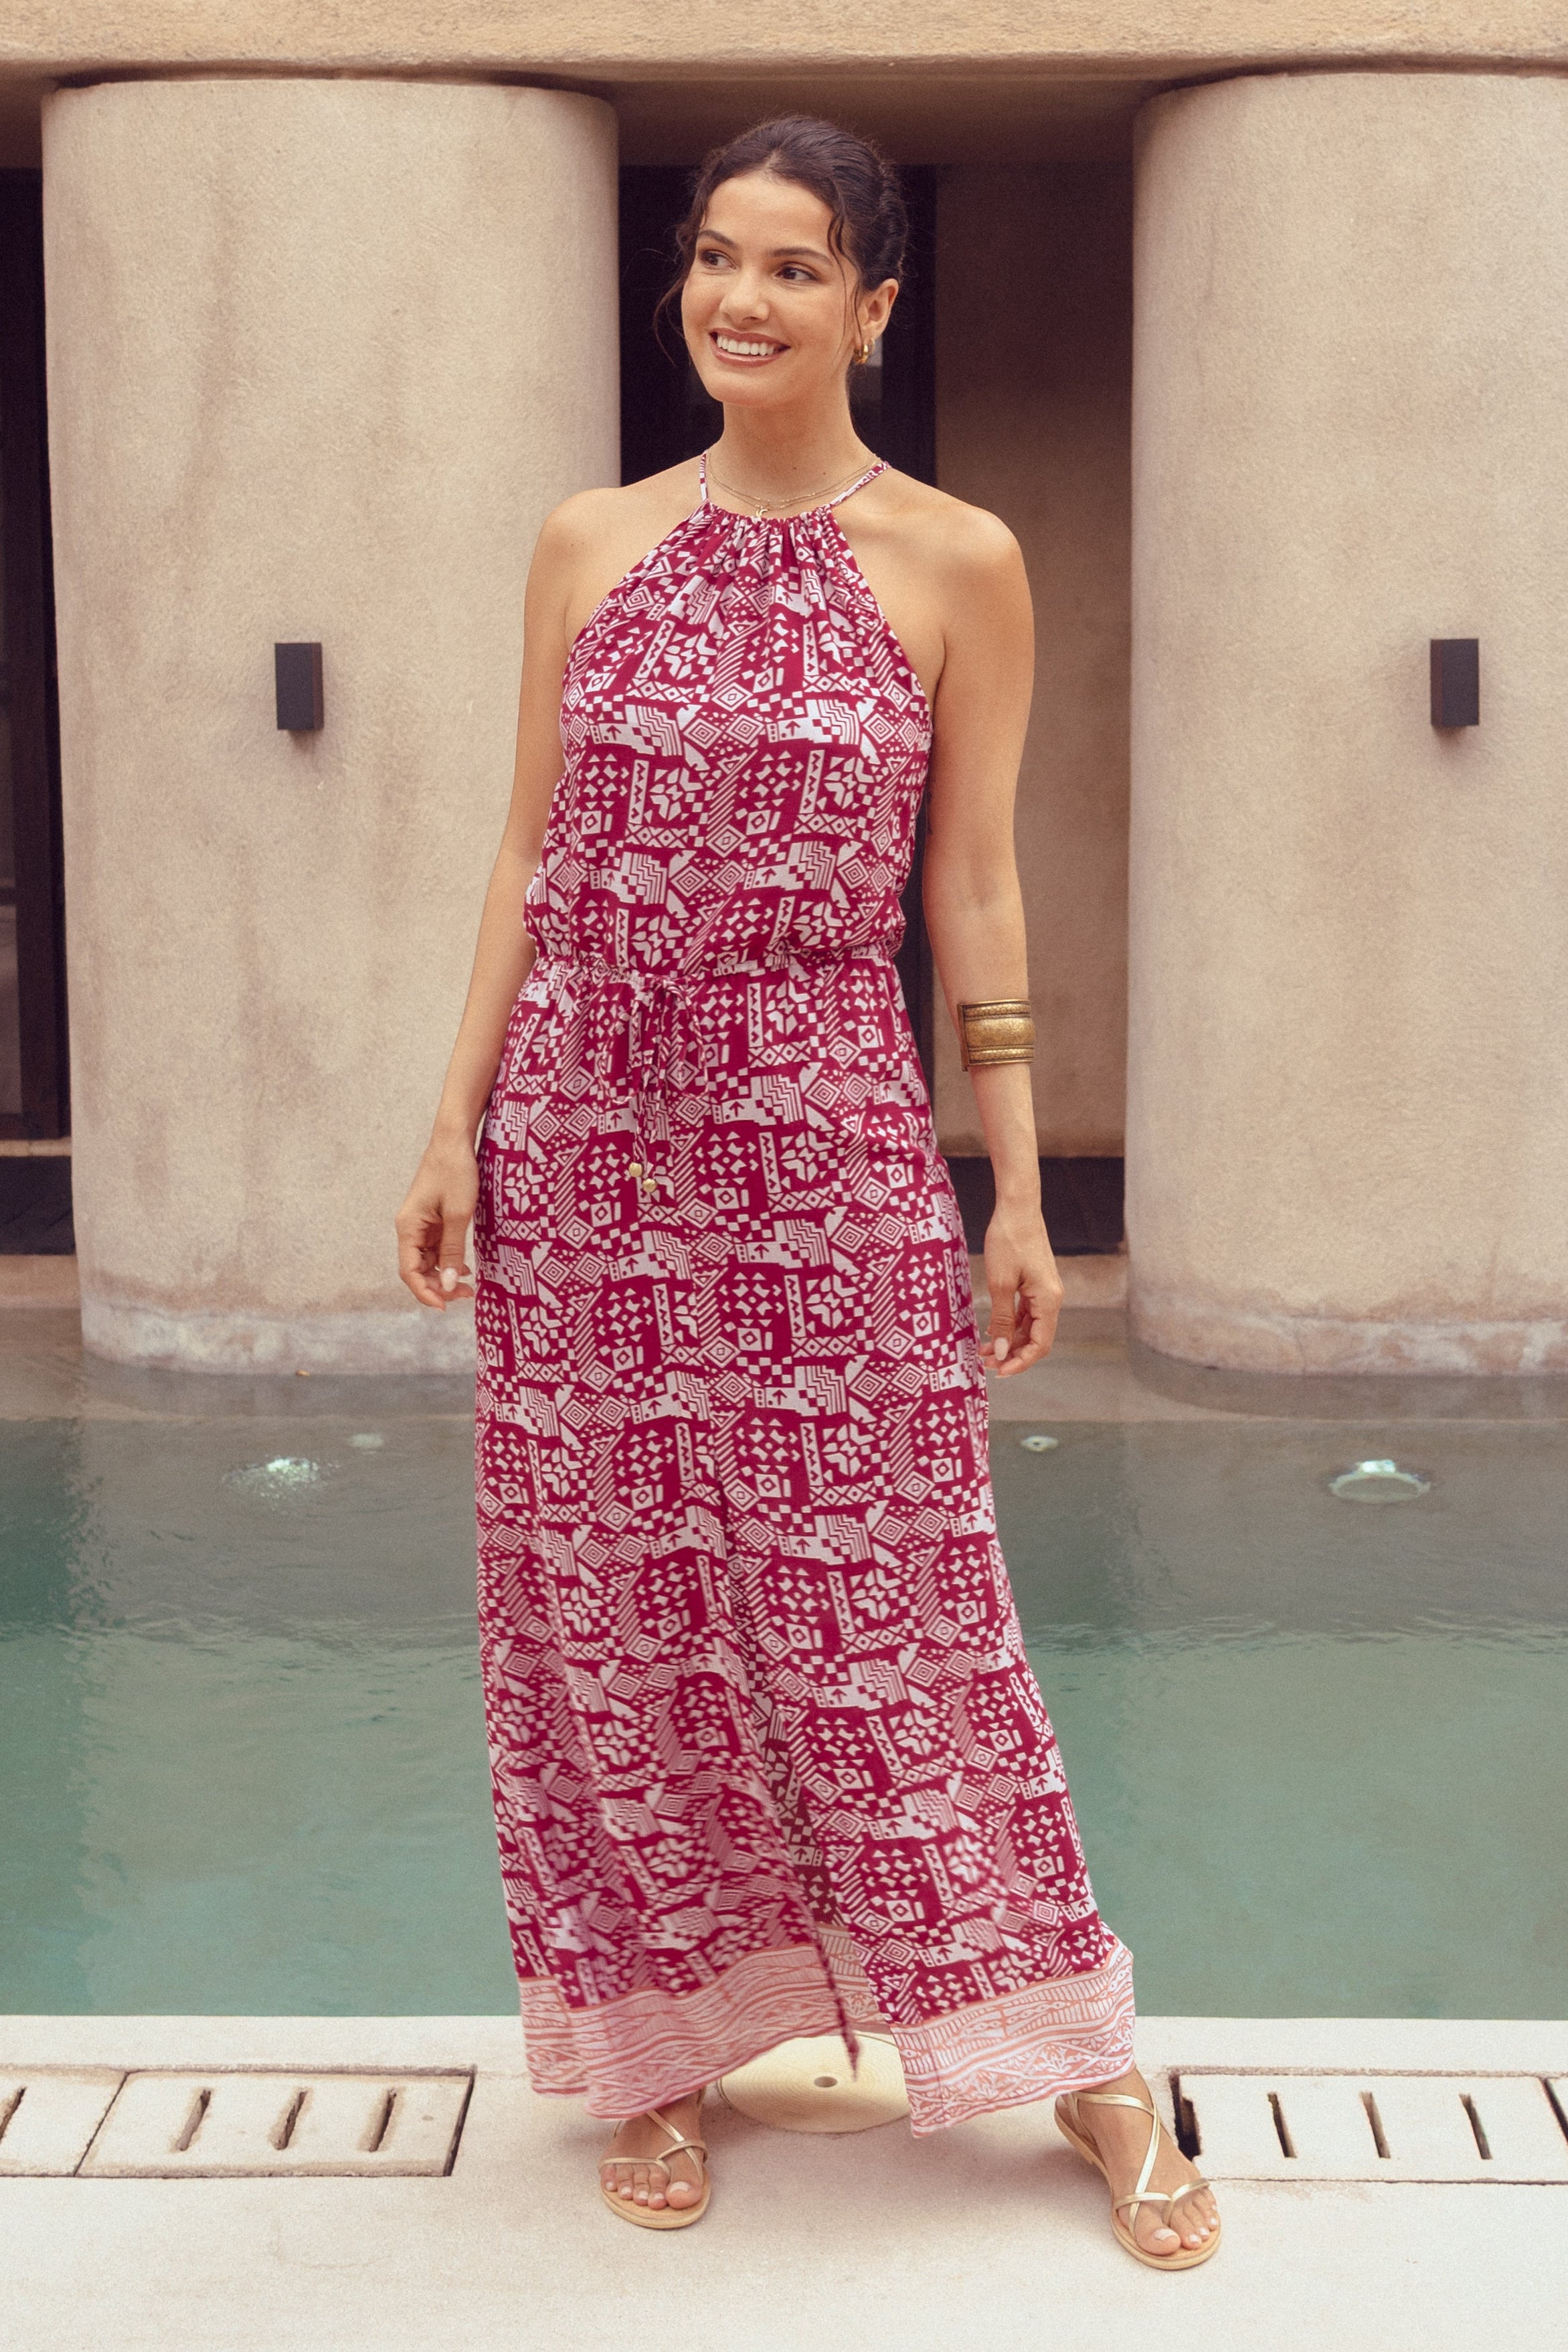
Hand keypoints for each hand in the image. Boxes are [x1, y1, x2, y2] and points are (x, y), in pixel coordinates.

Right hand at [396, 1134, 478, 1309]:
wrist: (455, 1140)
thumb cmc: (456, 1172)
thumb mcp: (459, 1215)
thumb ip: (452, 1250)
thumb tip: (447, 1284)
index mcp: (408, 1227)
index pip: (409, 1271)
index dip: (425, 1292)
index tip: (446, 1306)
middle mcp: (409, 1228)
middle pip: (417, 1269)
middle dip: (438, 1286)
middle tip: (466, 1295)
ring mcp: (420, 1224)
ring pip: (427, 1261)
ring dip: (444, 1275)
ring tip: (468, 1286)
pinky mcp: (432, 1219)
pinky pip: (435, 1248)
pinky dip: (447, 1260)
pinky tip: (463, 1268)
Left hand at [980, 1203, 1061, 1375]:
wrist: (1017, 1208)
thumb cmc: (1008, 1241)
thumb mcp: (1000, 1284)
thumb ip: (1002, 1319)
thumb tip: (1002, 1351)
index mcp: (1048, 1300)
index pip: (1040, 1344)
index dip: (1020, 1362)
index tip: (998, 1371)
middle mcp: (1051, 1298)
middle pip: (1036, 1339)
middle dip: (1012, 1354)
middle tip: (985, 1362)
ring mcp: (1044, 1291)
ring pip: (1030, 1327)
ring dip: (1010, 1340)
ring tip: (984, 1349)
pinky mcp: (1035, 1284)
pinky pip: (1026, 1313)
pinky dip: (1011, 1324)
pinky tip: (992, 1330)